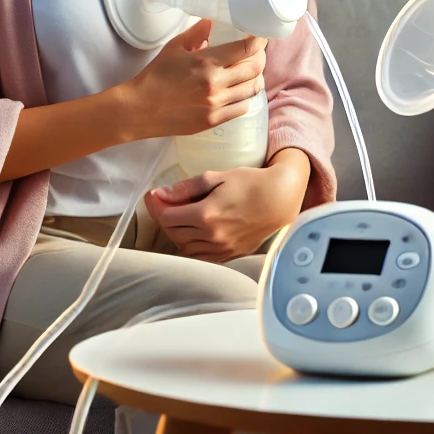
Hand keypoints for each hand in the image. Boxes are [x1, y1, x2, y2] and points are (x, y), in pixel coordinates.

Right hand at [120, 20, 266, 141]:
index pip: (245, 49)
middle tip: (256, 54)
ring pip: (252, 89)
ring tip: (250, 72)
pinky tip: (239, 92)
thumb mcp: (174, 48)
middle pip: (254, 69)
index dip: (259, 41)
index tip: (261, 36)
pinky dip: (245, 98)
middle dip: (259, 59)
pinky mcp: (213, 121)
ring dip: (255, 78)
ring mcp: (216, 104)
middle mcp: (215, 84)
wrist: (139, 109)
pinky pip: (242, 108)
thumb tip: (213, 21)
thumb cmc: (155, 76)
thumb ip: (197, 33)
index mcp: (206, 62)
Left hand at [143, 149, 310, 261]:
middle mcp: (211, 236)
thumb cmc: (250, 183)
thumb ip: (187, 187)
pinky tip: (195, 231)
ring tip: (182, 216)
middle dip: (166, 217)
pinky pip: (201, 256)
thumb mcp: (217, 177)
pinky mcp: (229, 255)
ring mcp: (221, 249)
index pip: (167, 217)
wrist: (279, 199)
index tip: (153, 196)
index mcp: (206, 215)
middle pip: (174, 233)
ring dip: (178, 233)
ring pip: (185, 247)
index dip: (157, 206)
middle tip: (167, 203)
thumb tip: (161, 194)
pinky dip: (192, 245)